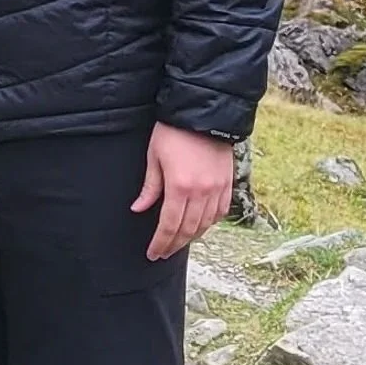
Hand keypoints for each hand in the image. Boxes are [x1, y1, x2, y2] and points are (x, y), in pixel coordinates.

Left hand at [132, 123, 234, 260]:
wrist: (202, 111)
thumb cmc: (173, 131)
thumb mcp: (154, 156)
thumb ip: (150, 187)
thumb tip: (138, 209)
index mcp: (180, 187)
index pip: (169, 226)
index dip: (160, 243)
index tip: (153, 253)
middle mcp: (202, 192)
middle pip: (188, 230)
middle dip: (174, 245)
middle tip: (163, 252)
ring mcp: (217, 188)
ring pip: (205, 224)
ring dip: (191, 237)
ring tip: (179, 242)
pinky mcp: (228, 182)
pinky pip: (221, 212)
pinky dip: (210, 223)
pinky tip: (201, 226)